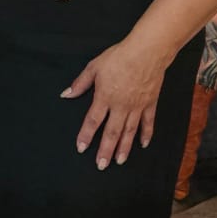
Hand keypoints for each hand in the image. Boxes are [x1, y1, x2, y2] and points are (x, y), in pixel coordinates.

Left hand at [64, 36, 171, 167]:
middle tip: (101, 165)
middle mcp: (121, 106)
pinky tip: (142, 144)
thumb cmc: (119, 57)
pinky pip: (148, 123)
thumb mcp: (94, 67)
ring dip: (124, 148)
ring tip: (119, 161)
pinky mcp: (150, 103)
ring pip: (129, 132)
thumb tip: (66, 94)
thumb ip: (80, 83)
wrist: (147, 52)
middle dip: (105, 150)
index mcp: (104, 97)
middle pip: (112, 133)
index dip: (86, 136)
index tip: (81, 148)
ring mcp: (137, 106)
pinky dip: (146, 134)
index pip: (93, 121)